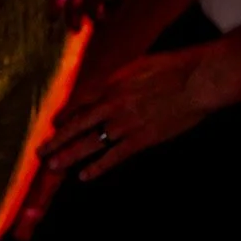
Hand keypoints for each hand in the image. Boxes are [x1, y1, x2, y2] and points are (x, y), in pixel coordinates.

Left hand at [43, 44, 234, 185]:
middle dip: (56, 139)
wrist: (200, 79)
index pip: (79, 102)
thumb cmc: (176, 67)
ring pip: (88, 143)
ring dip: (68, 156)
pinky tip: (84, 177)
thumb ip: (120, 78)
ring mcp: (124, 123)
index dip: (64, 114)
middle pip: (76, 125)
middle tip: (40, 151)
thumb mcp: (140, 64)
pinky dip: (97, 168)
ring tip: (53, 166)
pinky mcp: (140, 139)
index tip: (54, 123)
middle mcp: (112, 104)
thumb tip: (107, 86)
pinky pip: (113, 157)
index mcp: (112, 83)